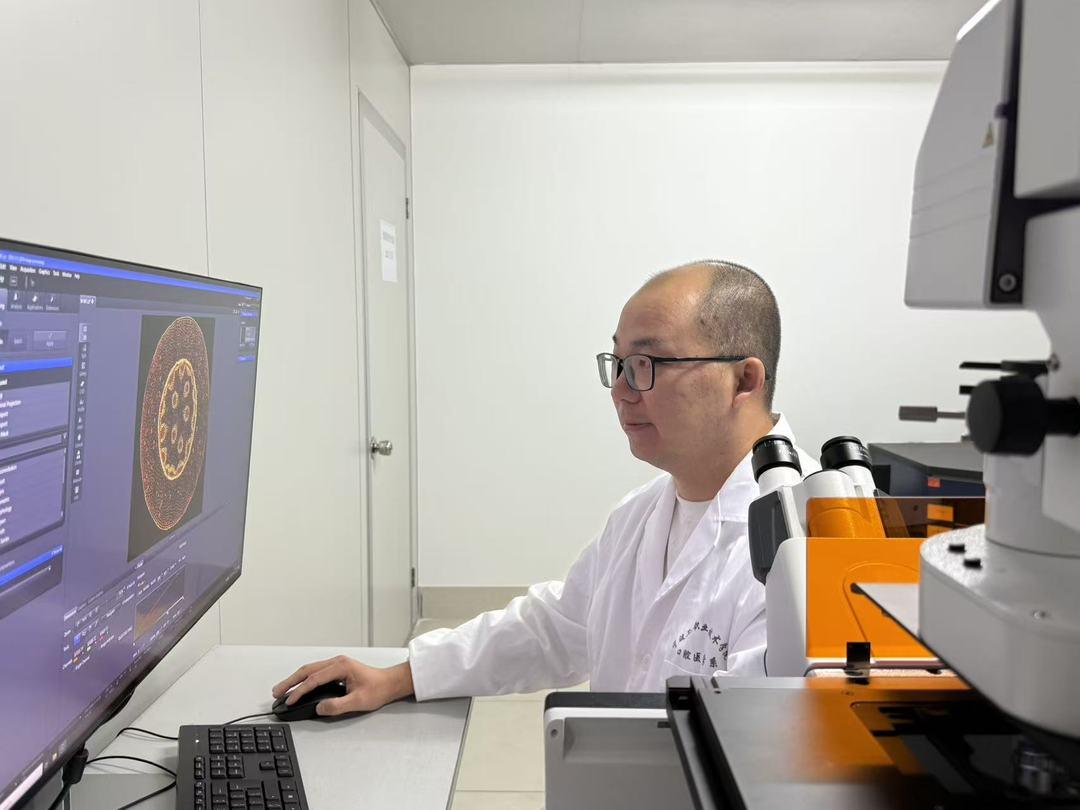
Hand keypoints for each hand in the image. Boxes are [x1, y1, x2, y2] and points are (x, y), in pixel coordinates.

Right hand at [271, 655, 414, 715]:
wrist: (390, 683)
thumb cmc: (378, 689)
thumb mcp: (358, 701)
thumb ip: (337, 706)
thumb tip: (319, 708)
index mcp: (341, 667)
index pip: (314, 679)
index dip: (300, 691)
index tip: (289, 701)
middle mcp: (337, 662)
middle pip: (307, 670)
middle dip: (290, 681)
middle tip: (276, 692)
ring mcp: (336, 664)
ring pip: (310, 670)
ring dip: (295, 679)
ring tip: (282, 690)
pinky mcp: (337, 669)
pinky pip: (315, 672)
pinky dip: (303, 679)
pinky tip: (298, 686)